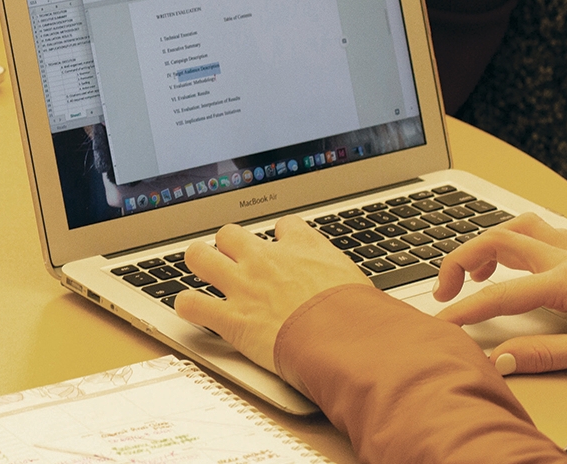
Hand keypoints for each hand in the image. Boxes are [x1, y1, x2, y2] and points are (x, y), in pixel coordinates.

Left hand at [176, 216, 372, 388]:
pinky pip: (190, 303)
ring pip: (199, 255)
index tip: (282, 246)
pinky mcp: (230, 317)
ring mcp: (244, 285)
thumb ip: (347, 278)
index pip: (285, 226)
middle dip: (228, 245)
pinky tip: (190, 309)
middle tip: (233, 259)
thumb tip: (379, 288)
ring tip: (202, 271)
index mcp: (304, 246)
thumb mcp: (362, 283)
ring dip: (199, 263)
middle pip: (230, 233)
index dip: (281, 237)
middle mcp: (267, 259)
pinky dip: (187, 306)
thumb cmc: (363, 317)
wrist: (348, 340)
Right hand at [433, 213, 566, 375]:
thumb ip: (543, 355)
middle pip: (498, 240)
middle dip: (461, 261)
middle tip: (445, 291)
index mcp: (566, 282)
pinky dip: (517, 238)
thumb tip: (500, 359)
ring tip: (474, 271)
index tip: (442, 324)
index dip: (465, 309)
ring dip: (488, 242)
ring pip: (520, 227)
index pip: (500, 294)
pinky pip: (542, 233)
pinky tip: (514, 259)